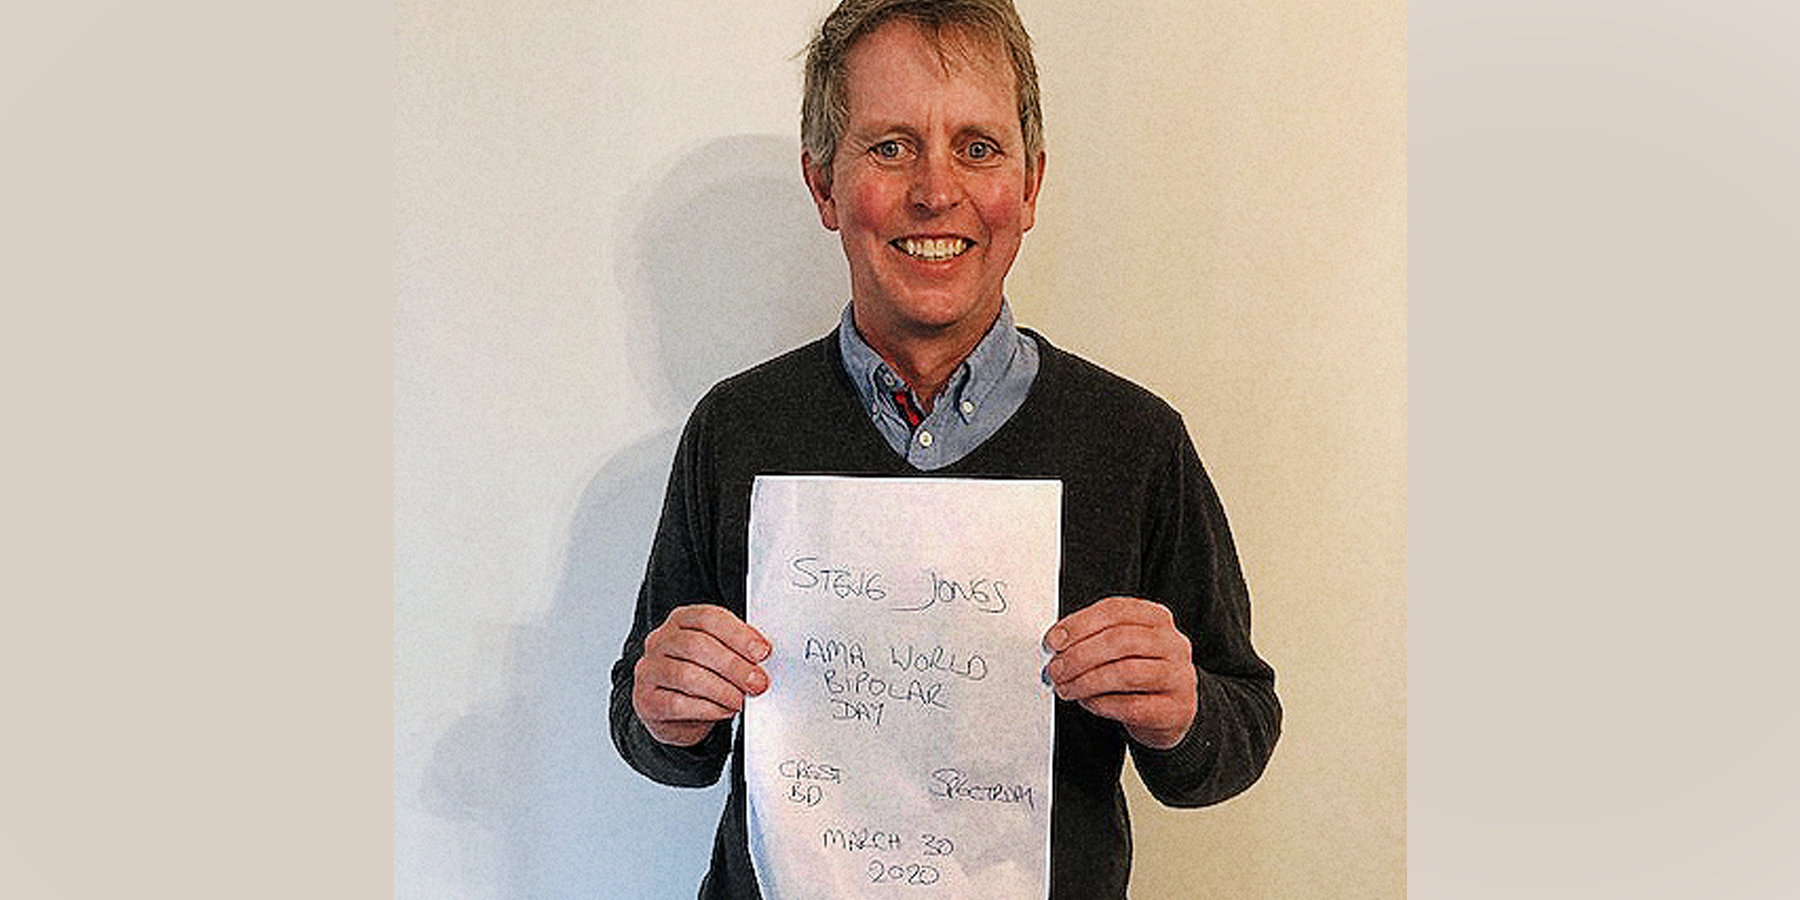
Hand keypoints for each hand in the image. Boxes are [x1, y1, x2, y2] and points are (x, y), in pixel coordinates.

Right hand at [632, 604, 771, 746]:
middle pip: (697, 646)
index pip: (708, 618)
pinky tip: (723, 710)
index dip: (738, 634)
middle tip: (757, 682)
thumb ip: (737, 649)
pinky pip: (678, 703)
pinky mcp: (646, 700)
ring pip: (687, 675)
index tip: (762, 651)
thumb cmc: (701, 677)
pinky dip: (707, 709)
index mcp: (681, 621)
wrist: (674, 714)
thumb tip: (762, 654)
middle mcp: (660, 641)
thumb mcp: (719, 656)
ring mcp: (649, 670)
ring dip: (722, 689)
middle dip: (733, 665)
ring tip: (740, 699)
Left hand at [1044, 597, 1197, 749]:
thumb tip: (1057, 644)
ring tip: (1067, 688)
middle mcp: (1172, 643)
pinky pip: (1132, 706)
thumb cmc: (1139, 674)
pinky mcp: (1176, 709)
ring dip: (1086, 682)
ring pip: (1126, 673)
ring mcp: (1178, 676)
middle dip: (1079, 656)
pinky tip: (1088, 702)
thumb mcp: (1121, 648)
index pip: (1115, 610)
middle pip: (1120, 640)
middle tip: (1056, 670)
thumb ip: (1094, 638)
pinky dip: (1102, 704)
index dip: (1079, 624)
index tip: (1054, 641)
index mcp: (1156, 618)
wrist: (1169, 712)